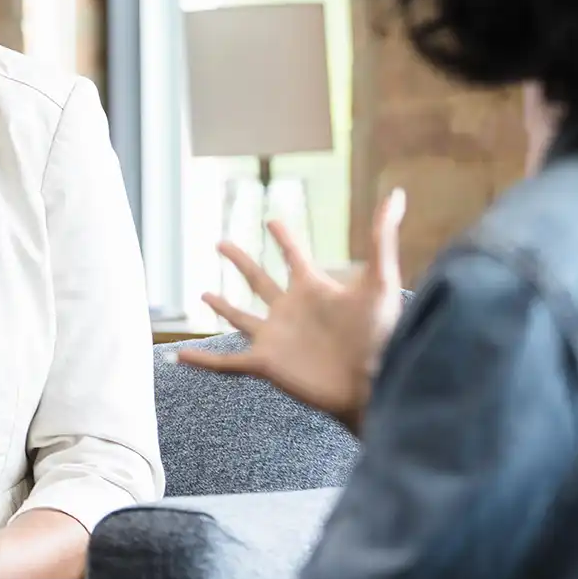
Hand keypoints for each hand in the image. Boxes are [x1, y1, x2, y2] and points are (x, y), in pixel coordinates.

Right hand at [175, 188, 406, 431]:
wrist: (374, 384)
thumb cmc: (381, 335)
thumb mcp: (381, 280)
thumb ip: (382, 237)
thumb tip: (396, 194)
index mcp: (313, 289)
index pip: (293, 255)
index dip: (283, 237)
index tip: (272, 219)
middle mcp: (290, 310)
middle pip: (259, 280)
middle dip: (241, 261)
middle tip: (221, 243)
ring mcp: (275, 337)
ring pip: (241, 318)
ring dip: (223, 307)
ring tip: (204, 296)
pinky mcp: (266, 363)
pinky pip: (227, 362)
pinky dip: (202, 361)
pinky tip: (181, 357)